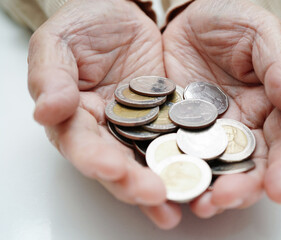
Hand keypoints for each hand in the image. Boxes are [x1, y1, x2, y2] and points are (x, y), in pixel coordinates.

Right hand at [28, 0, 180, 228]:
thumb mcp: (60, 41)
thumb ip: (50, 75)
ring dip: (164, 183)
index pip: (81, 143)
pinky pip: (180, 142)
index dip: (93, 158)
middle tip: (154, 195)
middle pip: (119, 164)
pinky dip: (190, 159)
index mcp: (76, 117)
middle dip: (133, 183)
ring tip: (181, 202)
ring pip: (150, 162)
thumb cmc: (87, 24)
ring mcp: (141, 129)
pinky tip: (205, 175)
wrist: (125, 14)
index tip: (110, 168)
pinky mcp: (170, 121)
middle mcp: (108, 132)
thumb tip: (47, 111)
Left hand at [160, 0, 280, 220]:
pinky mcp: (173, 131)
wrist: (186, 18)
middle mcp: (241, 128)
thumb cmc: (229, 20)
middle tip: (227, 199)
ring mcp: (206, 134)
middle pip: (250, 167)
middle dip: (243, 189)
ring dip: (208, 190)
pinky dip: (174, 171)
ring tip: (201, 203)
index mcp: (270, 108)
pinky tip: (167, 183)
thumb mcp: (260, 33)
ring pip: (213, 170)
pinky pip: (175, 155)